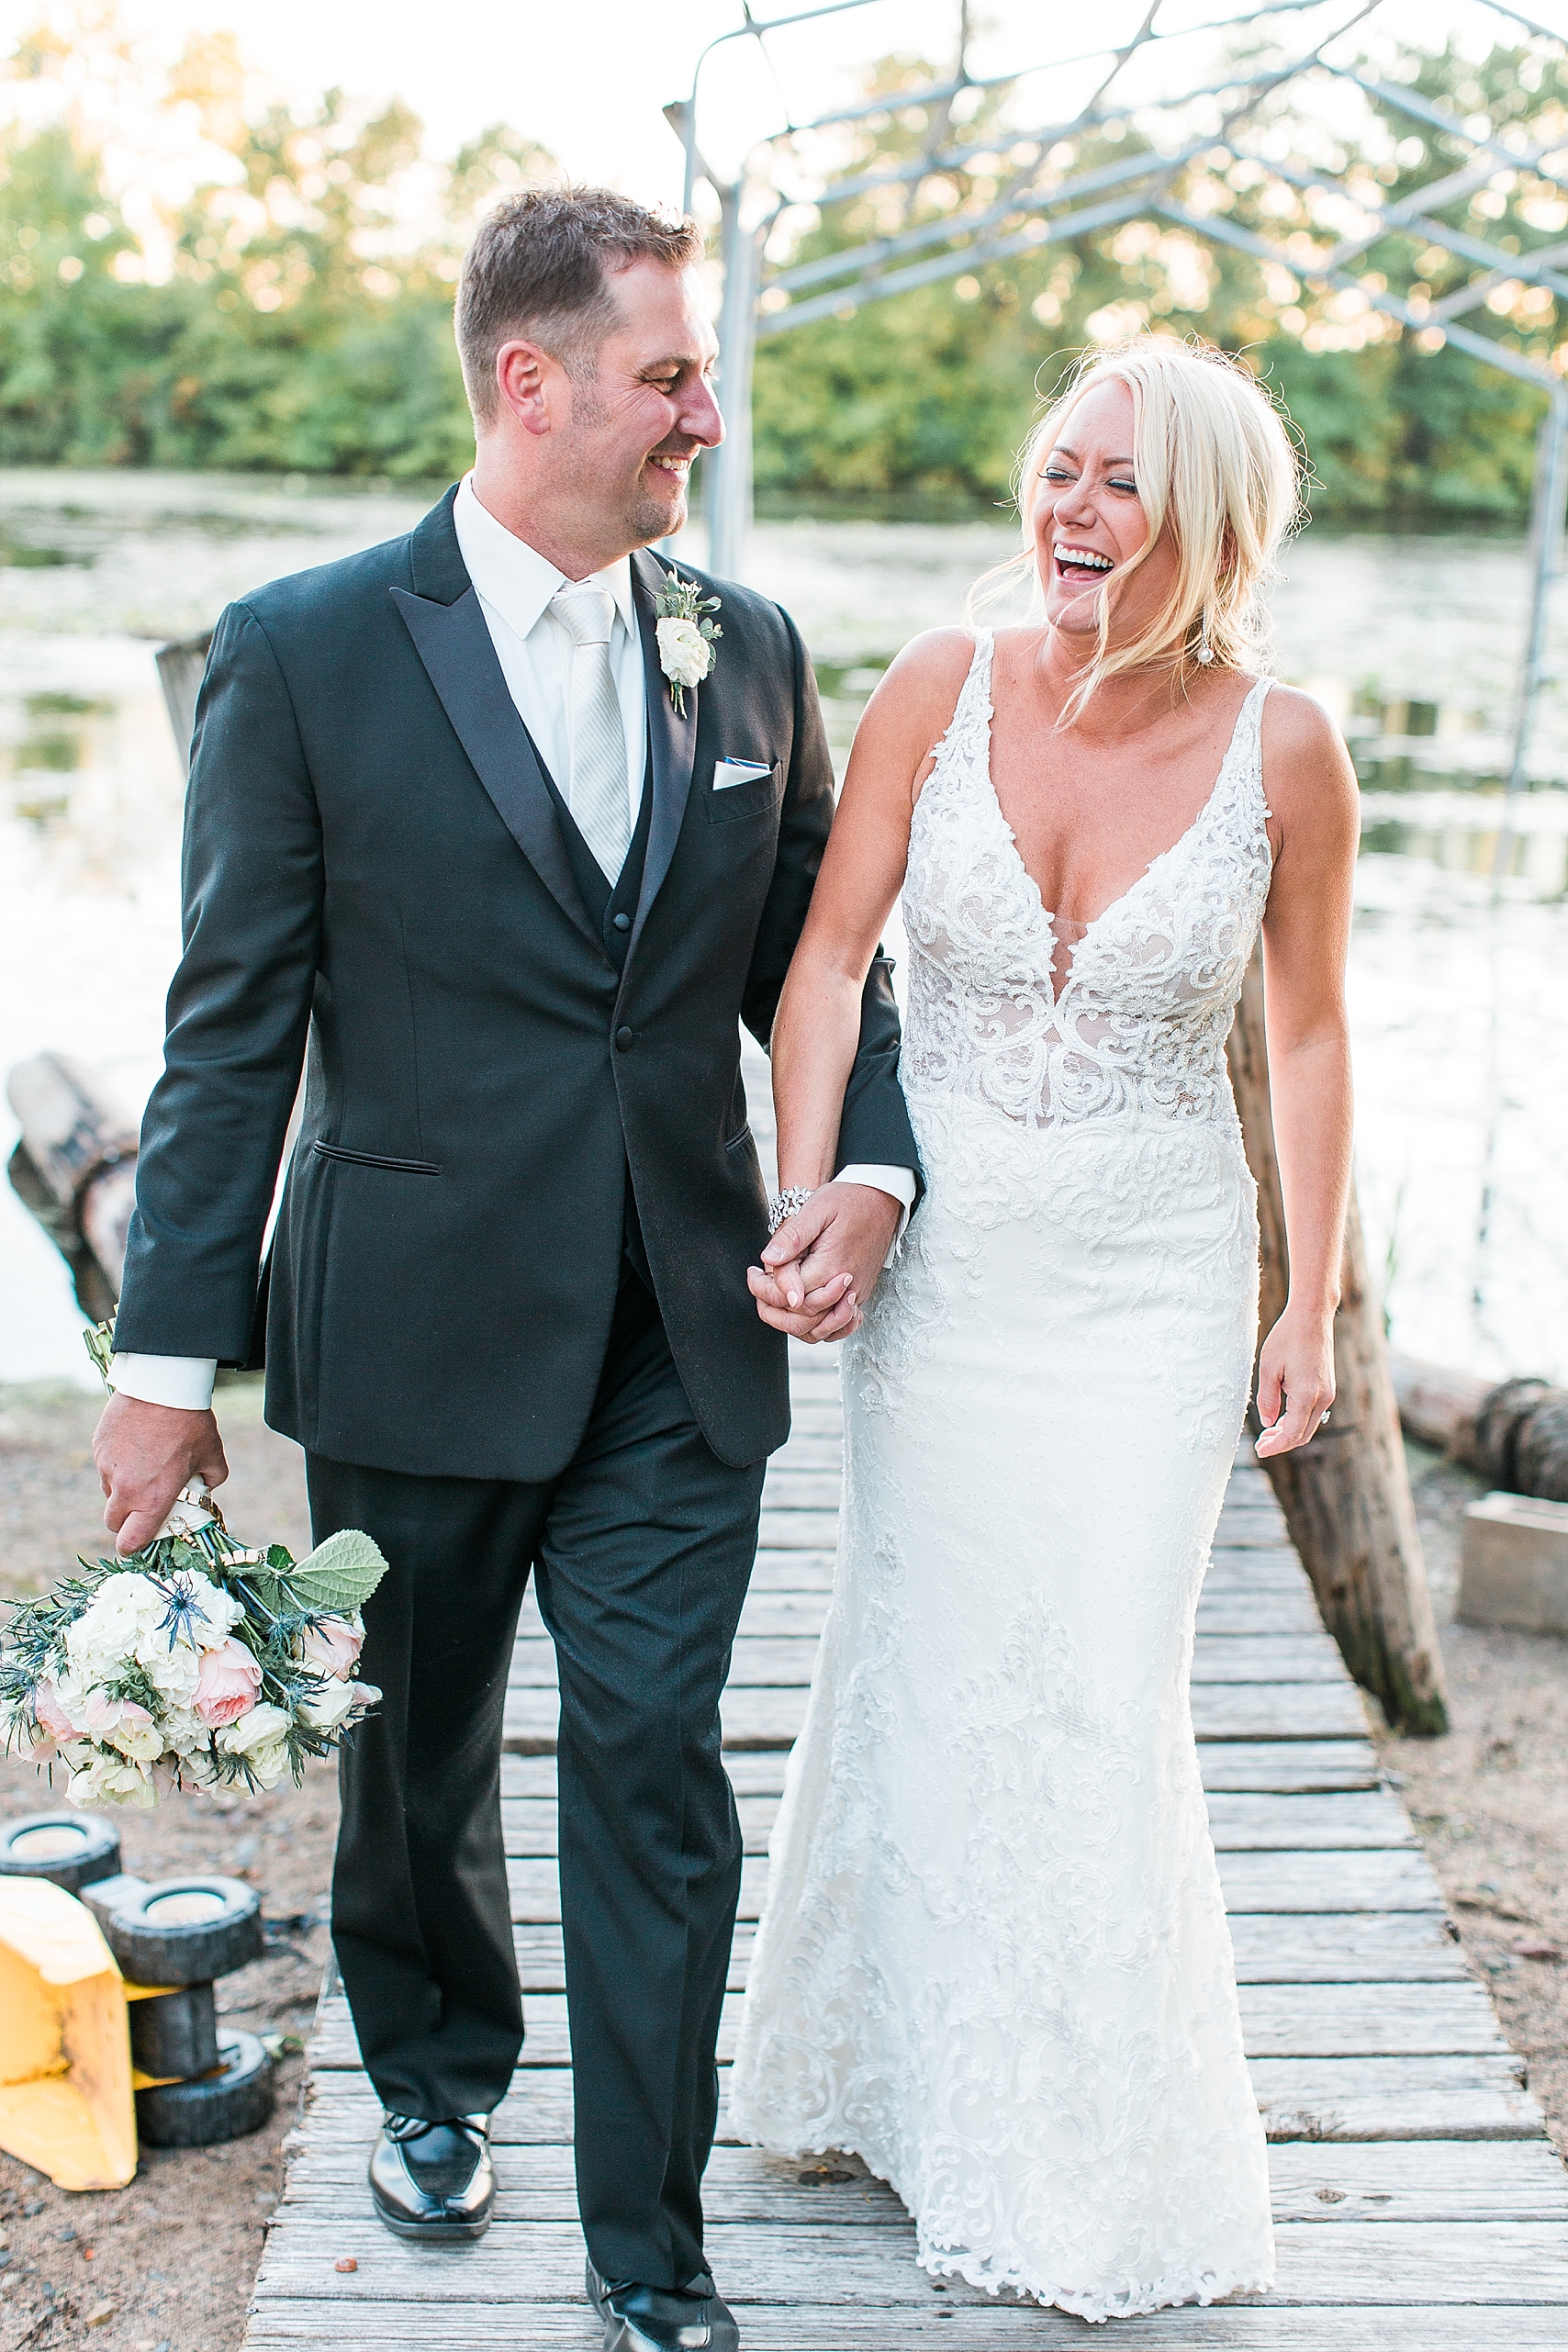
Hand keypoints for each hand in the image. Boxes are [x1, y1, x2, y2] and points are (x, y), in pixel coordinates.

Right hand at [93, 1391, 229, 1556]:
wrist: (162, 1385)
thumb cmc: (191, 1422)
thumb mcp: (212, 1455)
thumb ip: (211, 1479)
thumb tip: (207, 1488)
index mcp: (152, 1499)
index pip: (130, 1541)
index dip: (133, 1546)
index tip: (140, 1541)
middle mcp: (125, 1489)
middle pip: (113, 1522)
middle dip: (126, 1521)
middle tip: (144, 1506)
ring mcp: (107, 1468)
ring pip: (109, 1492)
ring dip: (122, 1490)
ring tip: (145, 1467)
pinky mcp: (98, 1448)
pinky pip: (105, 1466)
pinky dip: (117, 1465)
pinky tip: (136, 1446)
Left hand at [748, 1181, 901, 1344]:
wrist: (883, 1199)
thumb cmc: (851, 1199)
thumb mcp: (817, 1208)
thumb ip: (793, 1236)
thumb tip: (769, 1258)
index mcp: (830, 1265)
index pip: (789, 1297)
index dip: (764, 1290)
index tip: (752, 1274)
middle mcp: (844, 1286)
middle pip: (802, 1319)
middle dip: (773, 1310)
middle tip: (758, 1286)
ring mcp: (855, 1293)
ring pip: (820, 1328)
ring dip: (793, 1321)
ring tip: (775, 1300)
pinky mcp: (860, 1294)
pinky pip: (839, 1324)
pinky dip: (819, 1326)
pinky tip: (804, 1311)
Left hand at [1254, 1304, 1334, 1457]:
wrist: (1312, 1316)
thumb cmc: (1287, 1338)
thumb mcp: (1268, 1368)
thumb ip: (1267, 1399)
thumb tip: (1268, 1422)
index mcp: (1307, 1395)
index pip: (1291, 1434)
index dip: (1275, 1446)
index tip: (1260, 1450)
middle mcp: (1323, 1397)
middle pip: (1303, 1434)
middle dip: (1281, 1442)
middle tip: (1261, 1444)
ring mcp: (1328, 1393)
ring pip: (1309, 1425)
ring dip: (1289, 1432)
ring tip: (1268, 1433)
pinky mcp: (1328, 1387)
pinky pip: (1313, 1412)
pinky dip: (1297, 1420)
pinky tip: (1281, 1417)